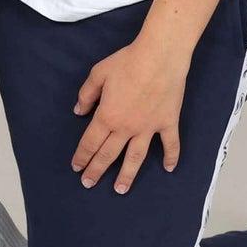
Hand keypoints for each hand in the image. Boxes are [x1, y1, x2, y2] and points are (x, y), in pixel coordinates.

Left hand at [71, 35, 189, 191]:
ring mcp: (149, 128)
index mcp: (107, 116)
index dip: (82, 156)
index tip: (76, 167)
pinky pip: (170, 144)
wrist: (159, 57)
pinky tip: (169, 169)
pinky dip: (171, 157)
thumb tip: (78, 111)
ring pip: (136, 157)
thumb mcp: (98, 74)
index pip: (90, 142)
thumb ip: (86, 94)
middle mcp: (127, 127)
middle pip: (109, 154)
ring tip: (121, 189)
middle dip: (97, 170)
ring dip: (127, 175)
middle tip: (88, 183)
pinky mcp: (168, 123)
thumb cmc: (126, 62)